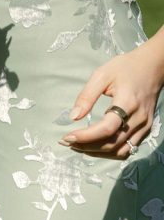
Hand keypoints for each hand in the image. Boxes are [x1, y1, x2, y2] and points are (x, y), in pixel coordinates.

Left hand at [63, 41, 163, 159]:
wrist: (153, 67)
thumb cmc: (125, 68)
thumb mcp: (101, 75)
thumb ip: (87, 96)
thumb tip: (73, 117)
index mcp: (128, 102)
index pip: (107, 128)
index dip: (86, 136)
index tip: (67, 137)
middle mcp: (139, 118)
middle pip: (112, 143)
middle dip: (86, 146)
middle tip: (66, 142)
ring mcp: (145, 126)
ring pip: (120, 151)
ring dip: (97, 152)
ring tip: (77, 146)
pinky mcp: (146, 129)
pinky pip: (128, 148)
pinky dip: (110, 152)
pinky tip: (94, 147)